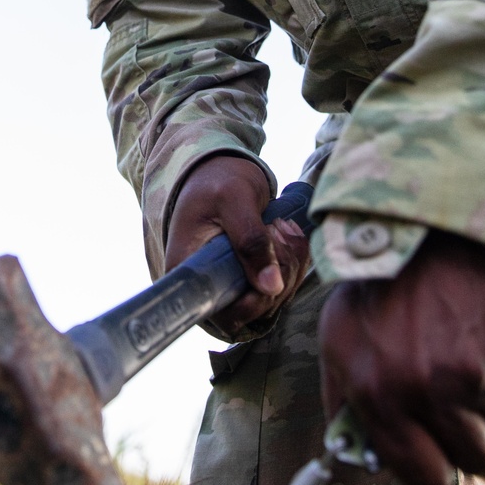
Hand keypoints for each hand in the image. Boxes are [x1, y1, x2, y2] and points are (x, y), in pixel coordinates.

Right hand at [165, 155, 309, 336]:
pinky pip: (281, 284)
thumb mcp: (233, 200)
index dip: (254, 301)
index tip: (267, 261)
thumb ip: (251, 240)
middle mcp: (209, 287)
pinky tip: (288, 233)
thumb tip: (271, 287)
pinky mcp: (250, 276)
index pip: (225, 314)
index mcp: (191, 273)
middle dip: (280, 272)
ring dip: (291, 263)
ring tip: (282, 226)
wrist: (220, 170)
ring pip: (274, 297)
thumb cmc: (217, 179)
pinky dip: (294, 260)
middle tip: (278, 229)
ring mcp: (232, 284)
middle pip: (256, 309)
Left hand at [318, 230, 484, 484]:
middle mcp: (421, 390)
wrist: (429, 227)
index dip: (432, 469)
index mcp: (373, 393)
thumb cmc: (380, 286)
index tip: (436, 457)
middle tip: (455, 409)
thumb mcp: (338, 339)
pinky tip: (481, 343)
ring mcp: (468, 372)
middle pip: (469, 459)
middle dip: (465, 442)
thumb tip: (363, 459)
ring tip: (466, 367)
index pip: (421, 475)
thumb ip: (344, 404)